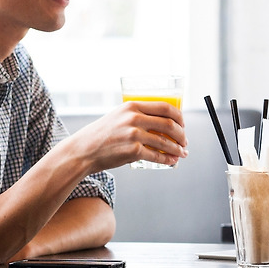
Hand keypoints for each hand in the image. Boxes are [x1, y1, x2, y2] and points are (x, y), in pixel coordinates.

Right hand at [68, 100, 187, 170]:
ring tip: (182, 153)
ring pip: (165, 142)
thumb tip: (163, 122)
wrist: (83, 150)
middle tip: (185, 141)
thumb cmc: (102, 134)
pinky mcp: (132, 151)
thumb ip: (138, 115)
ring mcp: (134, 135)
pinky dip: (168, 159)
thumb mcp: (119, 116)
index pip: (165, 107)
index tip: (182, 123)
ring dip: (178, 149)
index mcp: (133, 106)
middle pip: (169, 124)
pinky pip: (157, 156)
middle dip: (181, 134)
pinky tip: (172, 161)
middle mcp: (134, 118)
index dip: (179, 116)